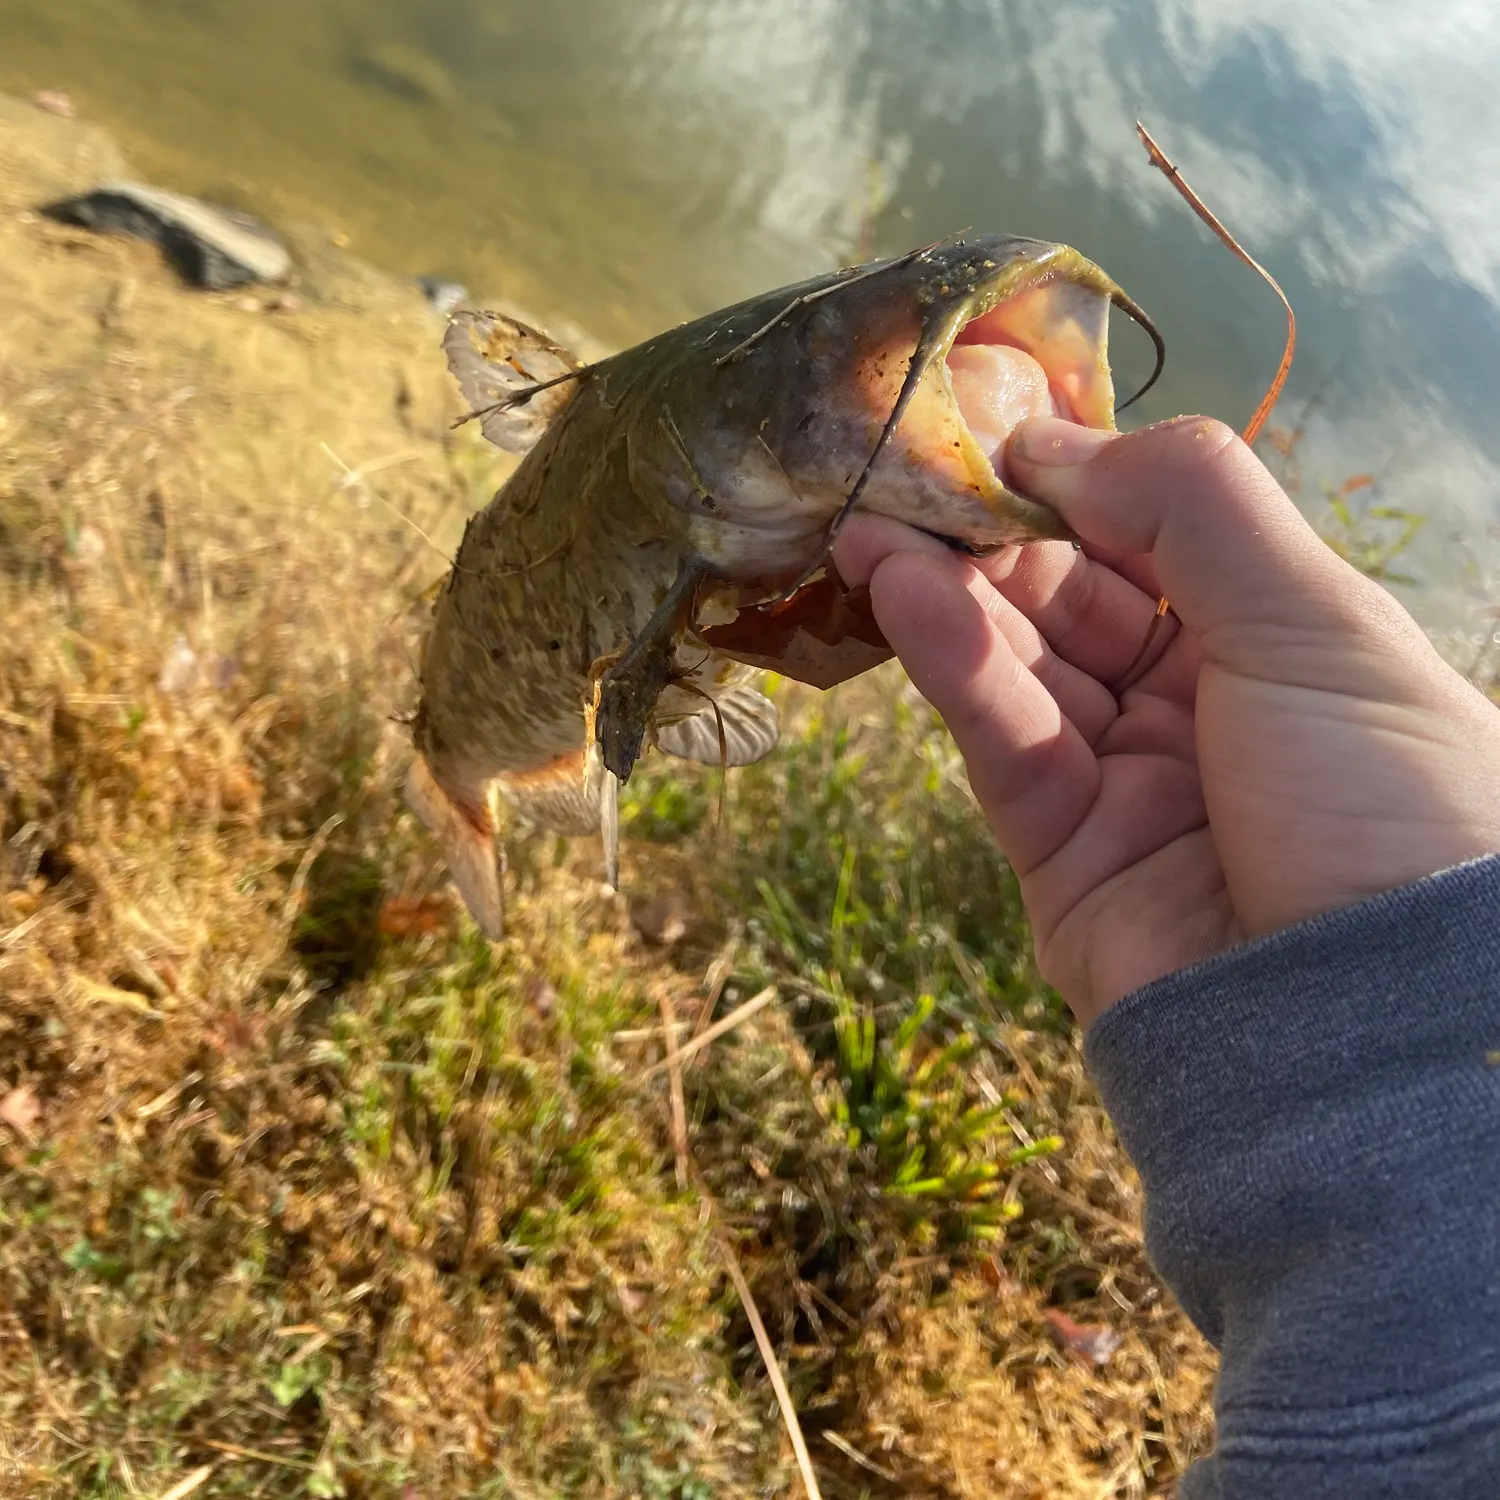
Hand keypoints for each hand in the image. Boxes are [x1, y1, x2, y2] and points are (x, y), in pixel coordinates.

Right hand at [833, 416, 1499, 1026]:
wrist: (1365, 1024)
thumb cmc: (1379, 796)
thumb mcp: (1315, 619)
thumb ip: (1193, 507)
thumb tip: (1057, 445)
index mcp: (1274, 643)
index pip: (1154, 541)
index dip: (1075, 485)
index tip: (994, 435)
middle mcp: (1196, 707)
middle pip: (1072, 601)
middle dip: (990, 539)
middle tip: (900, 480)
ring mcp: (1123, 782)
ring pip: (1021, 668)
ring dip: (947, 594)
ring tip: (871, 531)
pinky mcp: (1058, 854)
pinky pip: (1003, 743)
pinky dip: (953, 666)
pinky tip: (904, 597)